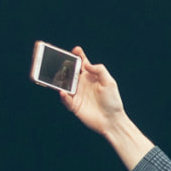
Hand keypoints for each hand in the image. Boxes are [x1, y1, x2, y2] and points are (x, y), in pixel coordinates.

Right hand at [59, 46, 153, 169]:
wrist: (112, 120)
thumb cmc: (113, 101)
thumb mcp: (110, 82)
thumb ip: (99, 70)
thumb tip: (86, 64)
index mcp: (90, 77)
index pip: (82, 63)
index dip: (78, 55)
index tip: (76, 50)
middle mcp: (82, 84)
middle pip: (69, 72)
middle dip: (63, 64)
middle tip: (58, 59)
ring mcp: (77, 94)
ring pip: (64, 84)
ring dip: (59, 79)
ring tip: (57, 75)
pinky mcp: (74, 106)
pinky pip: (65, 99)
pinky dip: (63, 96)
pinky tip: (64, 92)